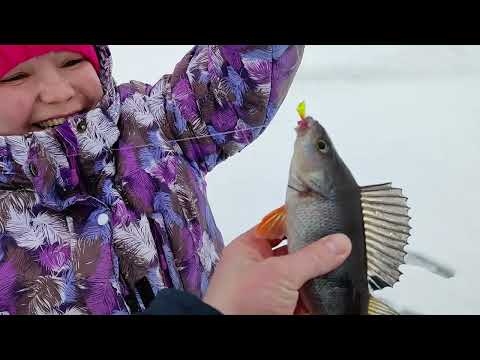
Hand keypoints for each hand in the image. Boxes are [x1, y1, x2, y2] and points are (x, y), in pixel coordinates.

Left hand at [203, 225, 351, 314]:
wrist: (236, 339)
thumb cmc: (239, 304)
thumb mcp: (280, 273)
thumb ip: (312, 257)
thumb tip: (339, 243)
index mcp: (248, 249)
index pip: (275, 226)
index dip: (297, 221)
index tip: (321, 217)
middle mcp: (258, 267)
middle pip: (292, 252)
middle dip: (313, 249)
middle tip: (337, 242)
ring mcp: (270, 290)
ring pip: (300, 275)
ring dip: (317, 273)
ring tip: (341, 262)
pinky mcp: (282, 308)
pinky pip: (304, 297)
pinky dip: (317, 295)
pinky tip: (333, 287)